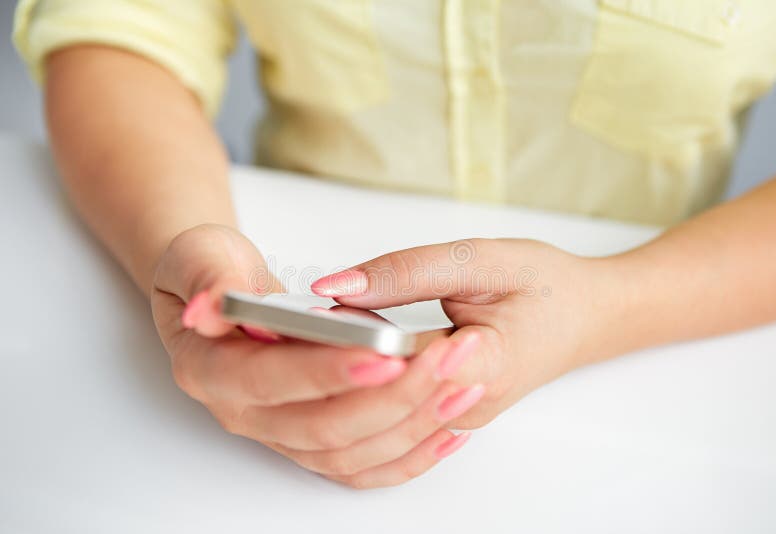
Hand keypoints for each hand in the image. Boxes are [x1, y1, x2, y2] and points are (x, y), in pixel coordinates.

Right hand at [151, 224, 486, 487]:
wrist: (219, 293)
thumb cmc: (210, 270)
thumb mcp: (199, 257)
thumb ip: (208, 280)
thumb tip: (210, 306)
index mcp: (210, 371)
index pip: (272, 381)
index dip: (328, 371)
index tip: (383, 354)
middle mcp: (242, 413)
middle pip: (323, 427)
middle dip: (390, 398)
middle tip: (444, 362)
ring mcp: (278, 432)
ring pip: (350, 452)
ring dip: (410, 425)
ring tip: (460, 385)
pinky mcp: (309, 440)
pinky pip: (363, 464)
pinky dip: (409, 454)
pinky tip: (450, 425)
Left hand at [311, 238, 617, 430]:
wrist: (587, 317)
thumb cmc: (546, 286)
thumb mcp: (480, 259)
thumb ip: (406, 272)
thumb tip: (334, 288)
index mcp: (483, 365)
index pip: (389, 363)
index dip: (336, 341)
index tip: (294, 315)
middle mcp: (465, 406)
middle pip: (373, 396)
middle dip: (320, 359)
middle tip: (273, 321)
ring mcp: (455, 417)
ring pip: (374, 411)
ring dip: (332, 374)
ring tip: (293, 332)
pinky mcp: (447, 413)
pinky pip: (390, 409)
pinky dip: (356, 382)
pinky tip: (331, 351)